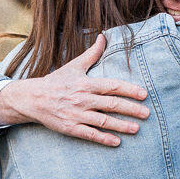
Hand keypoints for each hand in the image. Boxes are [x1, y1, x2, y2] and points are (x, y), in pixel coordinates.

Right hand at [0, 33, 148, 145]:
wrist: (33, 98)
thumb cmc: (56, 81)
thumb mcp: (74, 66)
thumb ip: (92, 53)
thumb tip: (104, 36)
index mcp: (86, 83)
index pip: (112, 86)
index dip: (130, 90)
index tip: (144, 94)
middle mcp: (83, 99)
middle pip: (111, 104)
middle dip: (131, 109)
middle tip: (146, 114)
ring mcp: (77, 114)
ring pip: (103, 121)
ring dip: (121, 126)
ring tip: (136, 129)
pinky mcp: (70, 127)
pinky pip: (89, 134)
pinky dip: (103, 138)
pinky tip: (116, 142)